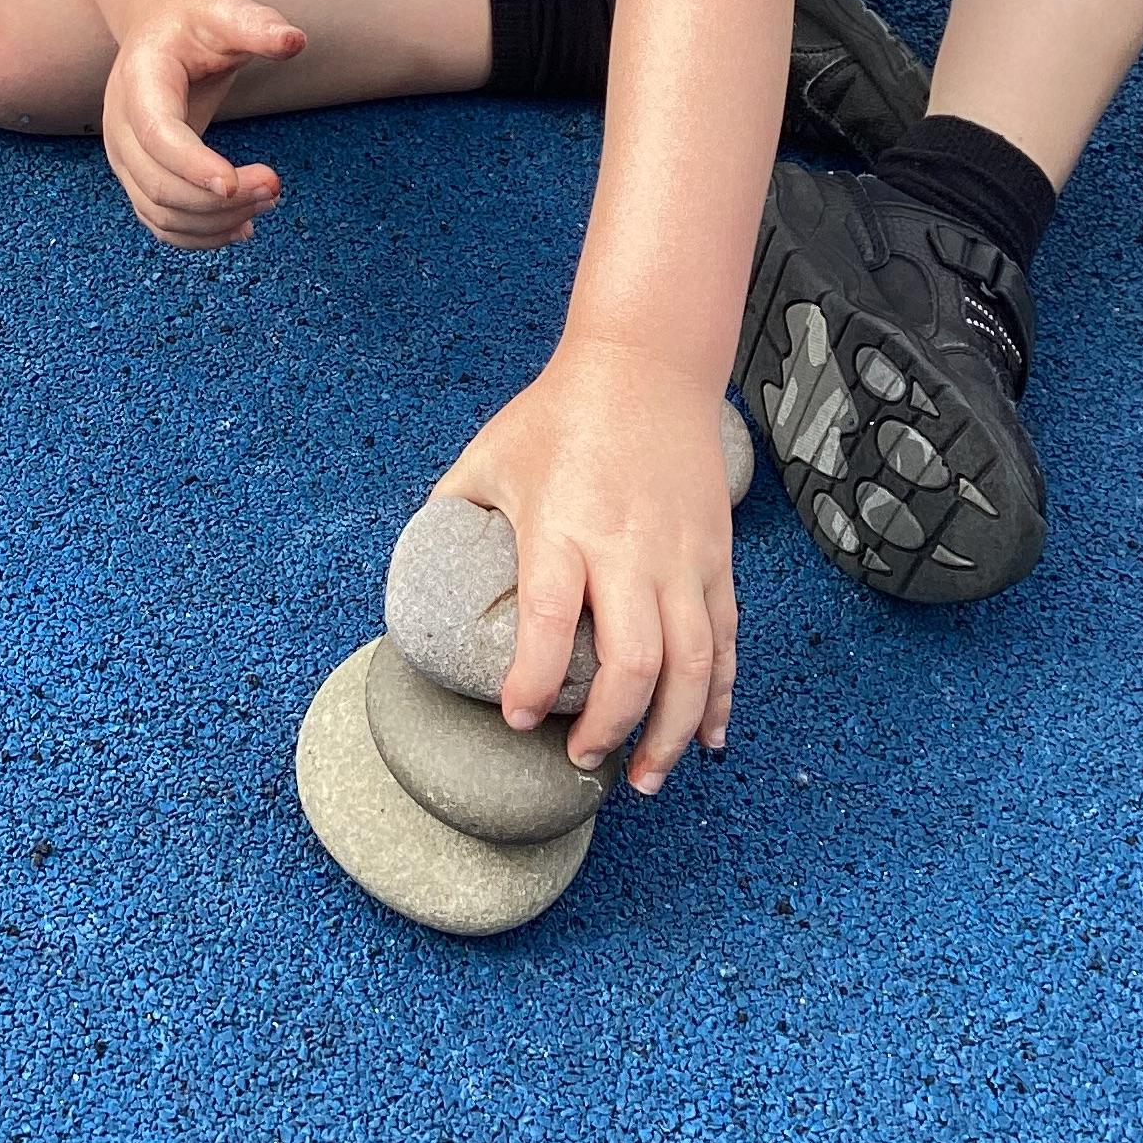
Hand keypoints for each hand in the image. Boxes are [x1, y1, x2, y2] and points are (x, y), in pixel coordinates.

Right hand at [103, 0, 305, 249]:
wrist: (161, 26)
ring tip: (269, 200)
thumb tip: (295, 40)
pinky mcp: (139, 176)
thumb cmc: (196, 18)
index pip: (157, 133)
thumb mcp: (225, 9)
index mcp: (139, 78)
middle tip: (275, 186)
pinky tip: (243, 228)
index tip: (236, 182)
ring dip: (215, 221)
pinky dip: (200, 235)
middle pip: (158, 183)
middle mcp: (120, 124)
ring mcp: (125, 156)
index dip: (192, 164)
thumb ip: (256, 25)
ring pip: (160, 212)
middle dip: (218, 199)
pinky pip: (161, 222)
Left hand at [434, 335, 736, 795]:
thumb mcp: (490, 454)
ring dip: (669, 732)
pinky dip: (718, 695)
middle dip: (608, 729)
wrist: (648, 364)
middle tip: (579, 761)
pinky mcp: (715, 556)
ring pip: (690, 665)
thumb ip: (452, 513)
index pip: (551, 624)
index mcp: (564, 526)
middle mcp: (628, 549)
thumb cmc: (559, 412)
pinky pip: (724, 639)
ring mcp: (681, 556)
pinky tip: (706, 739)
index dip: (535, 684)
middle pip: (633, 664)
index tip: (519, 721)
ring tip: (643, 778)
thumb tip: (418, 575)